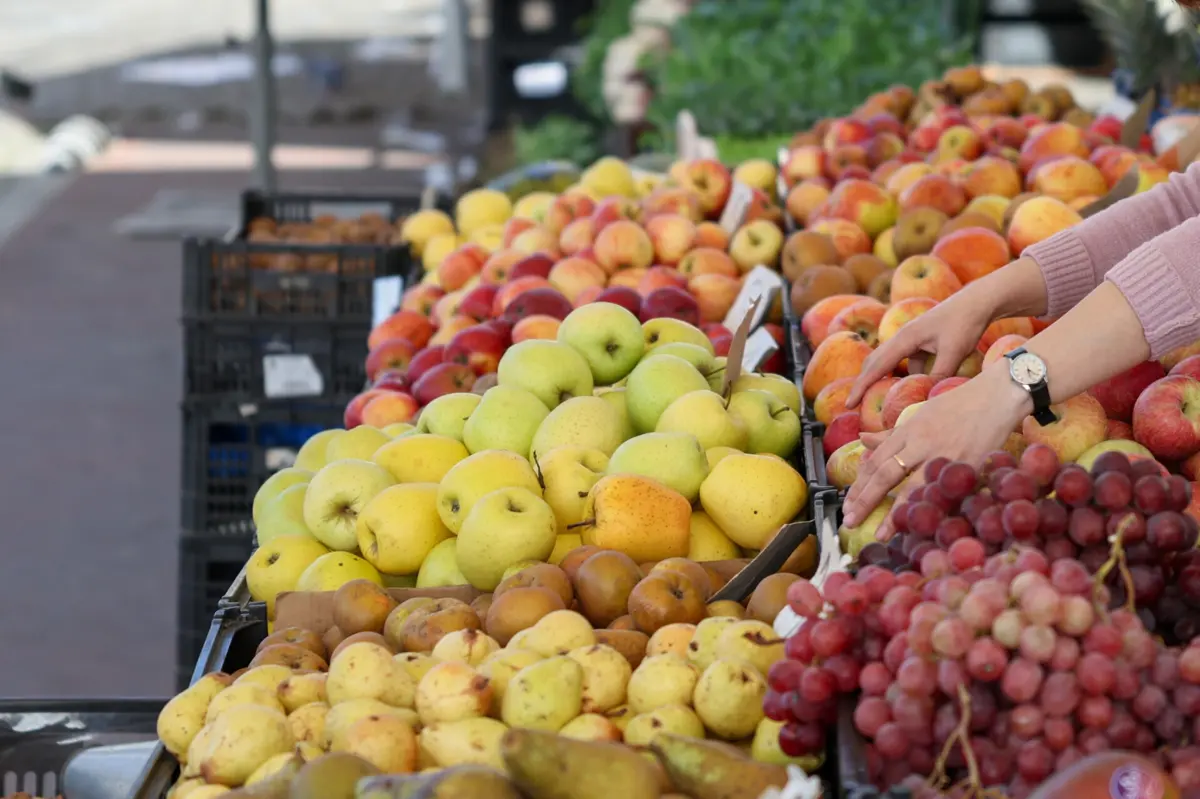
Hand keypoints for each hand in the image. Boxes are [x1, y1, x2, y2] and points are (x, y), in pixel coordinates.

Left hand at [841, 363, 1031, 538]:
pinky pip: (944, 490)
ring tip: (880, 533)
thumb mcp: (921, 414)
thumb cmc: (960, 404)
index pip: (876, 461)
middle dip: (865, 499)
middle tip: (850, 520)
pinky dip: (931, 507)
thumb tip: (862, 441)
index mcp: (908, 430)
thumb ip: (893, 433)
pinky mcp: (968, 465)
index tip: (848, 503)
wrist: (999, 395)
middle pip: (886, 473)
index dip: (860, 484)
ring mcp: (944, 455)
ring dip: (894, 513)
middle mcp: (921, 442)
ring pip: (912, 486)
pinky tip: (922, 524)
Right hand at [844, 286, 996, 408]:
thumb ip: (939, 375)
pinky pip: (906, 360)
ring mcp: (910, 337)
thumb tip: (927, 396)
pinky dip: (905, 374)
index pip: (876, 367)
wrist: (978, 301)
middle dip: (863, 383)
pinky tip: (914, 385)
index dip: (861, 387)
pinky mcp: (920, 340)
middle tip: (854, 404)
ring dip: (882, 378)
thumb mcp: (954, 352)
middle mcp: (902, 337)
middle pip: (874, 362)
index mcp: (905, 338)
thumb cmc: (965, 323)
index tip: (848, 404)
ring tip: (878, 398)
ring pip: (888, 361)